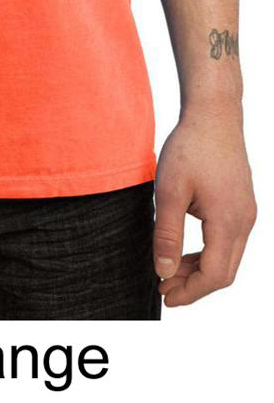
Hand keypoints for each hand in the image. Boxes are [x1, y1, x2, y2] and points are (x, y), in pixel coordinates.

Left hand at [153, 106, 255, 305]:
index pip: (214, 275)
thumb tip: (164, 271)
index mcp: (229, 222)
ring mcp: (246, 212)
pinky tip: (185, 249)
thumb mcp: (169, 191)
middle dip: (195, 286)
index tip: (165, 296)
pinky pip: (228, 240)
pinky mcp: (241, 203)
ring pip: (227, 257)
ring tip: (169, 270)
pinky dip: (208, 251)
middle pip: (224, 272)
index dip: (190, 292)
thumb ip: (167, 234)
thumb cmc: (190, 147)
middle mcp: (244, 221)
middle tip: (164, 288)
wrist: (213, 114)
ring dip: (200, 269)